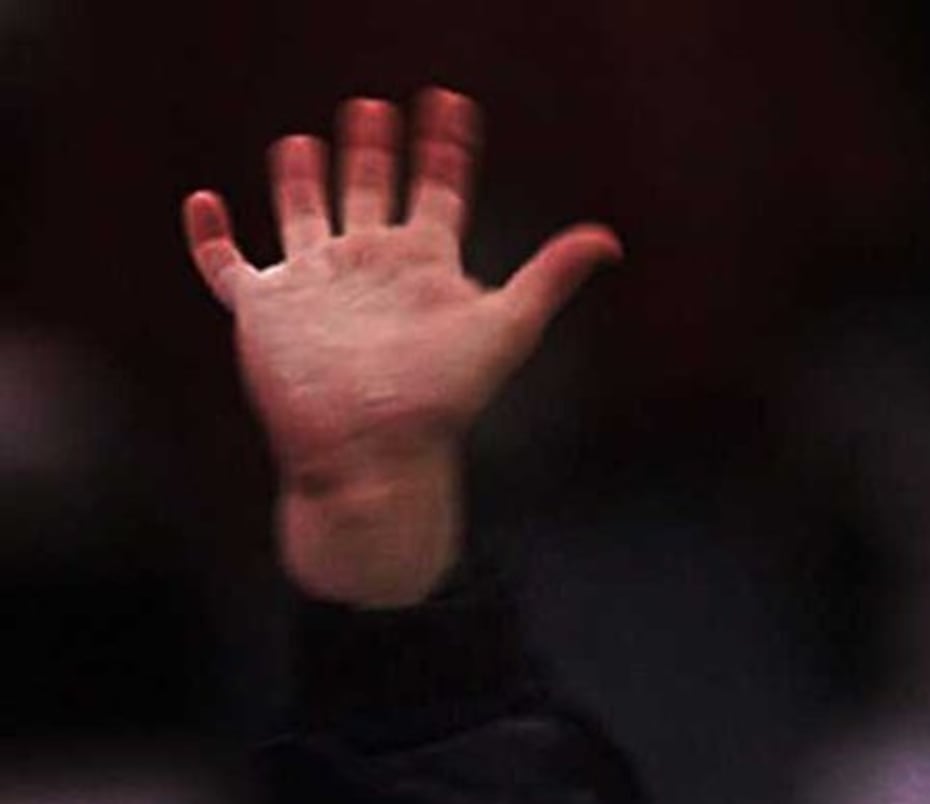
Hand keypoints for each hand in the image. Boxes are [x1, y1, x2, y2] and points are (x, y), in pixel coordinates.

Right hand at [182, 89, 618, 603]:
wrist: (374, 453)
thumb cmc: (441, 399)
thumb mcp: (503, 327)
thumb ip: (550, 278)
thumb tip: (607, 240)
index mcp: (423, 264)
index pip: (438, 190)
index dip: (445, 148)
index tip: (451, 106)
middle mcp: (370, 268)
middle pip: (371, 192)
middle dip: (373, 151)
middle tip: (374, 107)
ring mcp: (315, 285)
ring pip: (303, 216)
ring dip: (301, 180)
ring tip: (303, 141)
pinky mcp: (263, 309)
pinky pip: (225, 265)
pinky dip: (210, 236)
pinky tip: (205, 201)